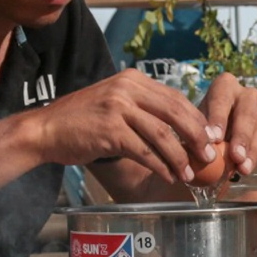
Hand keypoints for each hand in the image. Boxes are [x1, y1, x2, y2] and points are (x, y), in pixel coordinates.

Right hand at [25, 69, 223, 184]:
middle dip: (197, 136)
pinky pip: (145, 152)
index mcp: (132, 80)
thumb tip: (180, 130)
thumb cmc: (82, 121)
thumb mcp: (115, 103)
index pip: (175, 98)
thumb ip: (143, 109)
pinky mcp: (111, 131)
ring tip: (190, 174)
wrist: (46, 129)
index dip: (197, 119)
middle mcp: (127, 89)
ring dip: (180, 157)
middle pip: (175, 113)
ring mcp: (118, 108)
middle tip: (209, 156)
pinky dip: (161, 166)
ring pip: (163, 135)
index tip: (211, 137)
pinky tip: (169, 176)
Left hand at [199, 72, 256, 176]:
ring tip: (242, 168)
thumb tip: (194, 153)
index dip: (218, 119)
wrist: (214, 135)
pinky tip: (245, 168)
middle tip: (235, 156)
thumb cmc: (200, 127)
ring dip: (251, 149)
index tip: (214, 139)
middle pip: (246, 112)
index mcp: (224, 86)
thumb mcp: (194, 127)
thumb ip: (194, 136)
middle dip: (241, 135)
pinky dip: (255, 156)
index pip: (221, 100)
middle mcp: (245, 94)